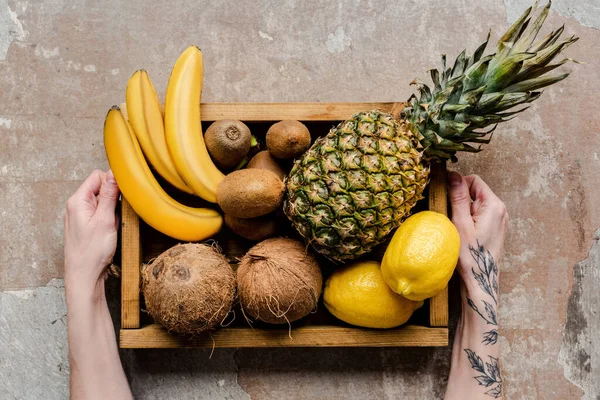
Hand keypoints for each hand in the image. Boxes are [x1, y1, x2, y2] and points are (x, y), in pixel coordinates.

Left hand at [64, 169, 119, 298]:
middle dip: (114, 199)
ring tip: (112, 226)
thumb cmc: (92, 252)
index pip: (97, 176)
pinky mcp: (85, 225)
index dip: (112, 183)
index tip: (121, 196)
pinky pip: (101, 214)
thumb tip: (114, 173)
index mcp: (78, 200)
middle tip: (116, 215)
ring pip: (103, 202)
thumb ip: (110, 195)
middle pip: (100, 188)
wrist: (84, 276)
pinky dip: (109, 220)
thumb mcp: (105, 220)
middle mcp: (76, 205)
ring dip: (112, 211)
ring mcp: (80, 216)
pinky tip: (110, 231)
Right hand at [447, 171, 507, 297]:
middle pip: (475, 191)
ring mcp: (499, 220)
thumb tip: (453, 175)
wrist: (481, 281)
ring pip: (476, 203)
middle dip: (460, 199)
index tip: (446, 198)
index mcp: (494, 205)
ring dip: (463, 210)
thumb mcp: (460, 223)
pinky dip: (469, 218)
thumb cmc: (470, 255)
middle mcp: (500, 210)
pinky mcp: (495, 228)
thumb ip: (457, 197)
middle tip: (452, 216)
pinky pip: (479, 214)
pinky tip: (463, 233)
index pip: (473, 180)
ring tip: (457, 226)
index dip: (458, 185)